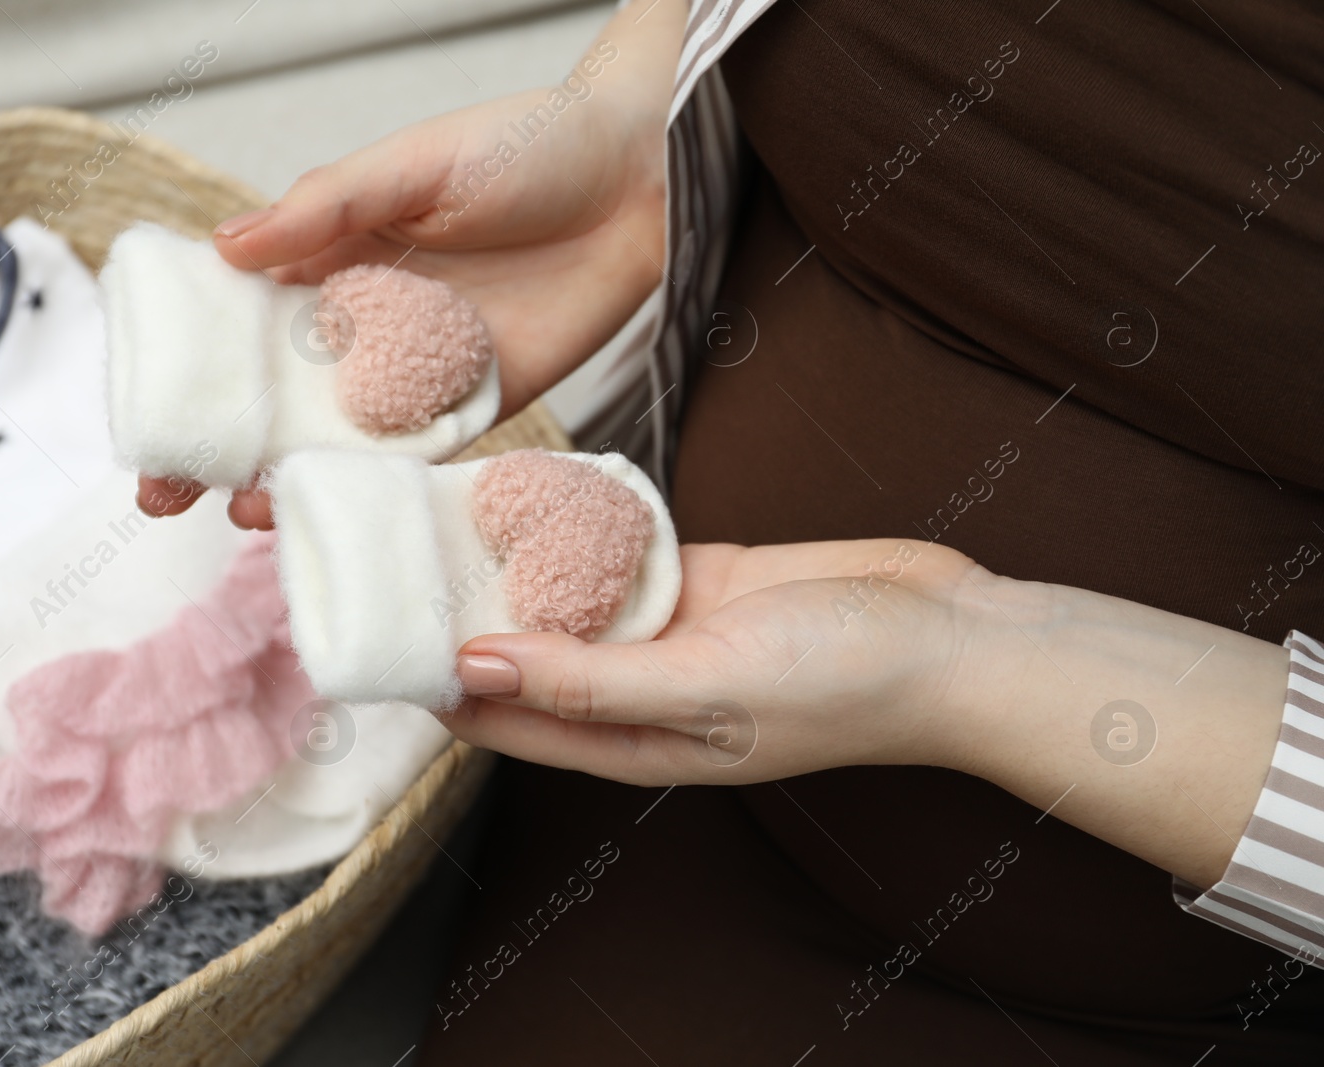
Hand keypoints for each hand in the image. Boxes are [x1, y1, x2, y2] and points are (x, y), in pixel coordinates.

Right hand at [138, 0, 685, 527]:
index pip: (239, 327)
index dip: (189, 375)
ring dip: (290, 483)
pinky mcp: (481, 403)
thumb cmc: (525, 145)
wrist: (639, 177)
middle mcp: (364, 325)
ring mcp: (419, 371)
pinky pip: (421, 457)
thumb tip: (224, 247)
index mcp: (331, 261)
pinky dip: (379, 491)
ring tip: (244, 518)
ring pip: (338, 442)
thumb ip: (325, 208)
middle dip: (218, 450)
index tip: (140, 420)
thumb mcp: (412, 164)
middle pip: (275, 399)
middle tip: (165, 498)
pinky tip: (338, 518)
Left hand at [445, 535, 1291, 889]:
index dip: (438, 689)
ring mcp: (672, 633)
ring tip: (441, 522)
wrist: (953, 634)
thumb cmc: (841, 681)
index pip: (507, 721)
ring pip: (567, 603)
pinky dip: (579, 533)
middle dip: (463, 623)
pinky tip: (531, 496)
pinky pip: (619, 556)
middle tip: (391, 565)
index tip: (373, 646)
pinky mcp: (704, 580)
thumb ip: (589, 682)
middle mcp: (640, 693)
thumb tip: (475, 667)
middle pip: (526, 659)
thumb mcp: (707, 686)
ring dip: (513, 572)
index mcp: (633, 740)